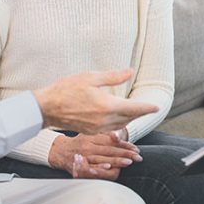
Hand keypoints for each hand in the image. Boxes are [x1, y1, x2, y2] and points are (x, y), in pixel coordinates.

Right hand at [34, 69, 158, 133]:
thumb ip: (113, 77)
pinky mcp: (91, 131)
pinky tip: (120, 119)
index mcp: (106, 106)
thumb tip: (130, 72)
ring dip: (131, 119)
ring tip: (138, 113)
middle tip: (150, 108)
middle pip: (129, 118)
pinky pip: (111, 129)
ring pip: (121, 125)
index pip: (133, 108)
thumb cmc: (66, 89)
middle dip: (141, 113)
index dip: (146, 107)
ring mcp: (97, 128)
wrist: (46, 108)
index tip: (157, 107)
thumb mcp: (90, 77)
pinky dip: (120, 124)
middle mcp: (104, 120)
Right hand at [49, 130, 141, 180]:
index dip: (125, 145)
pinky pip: (90, 167)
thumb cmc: (78, 142)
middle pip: (110, 150)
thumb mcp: (91, 133)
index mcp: (93, 137)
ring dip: (116, 161)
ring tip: (128, 162)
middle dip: (125, 154)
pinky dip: (99, 168)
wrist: (59, 151)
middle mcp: (89, 145)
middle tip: (138, 157)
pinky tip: (108, 168)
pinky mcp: (79, 166)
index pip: (112, 141)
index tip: (136, 148)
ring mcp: (84, 156)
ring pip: (102, 159)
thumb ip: (105, 134)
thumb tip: (119, 135)